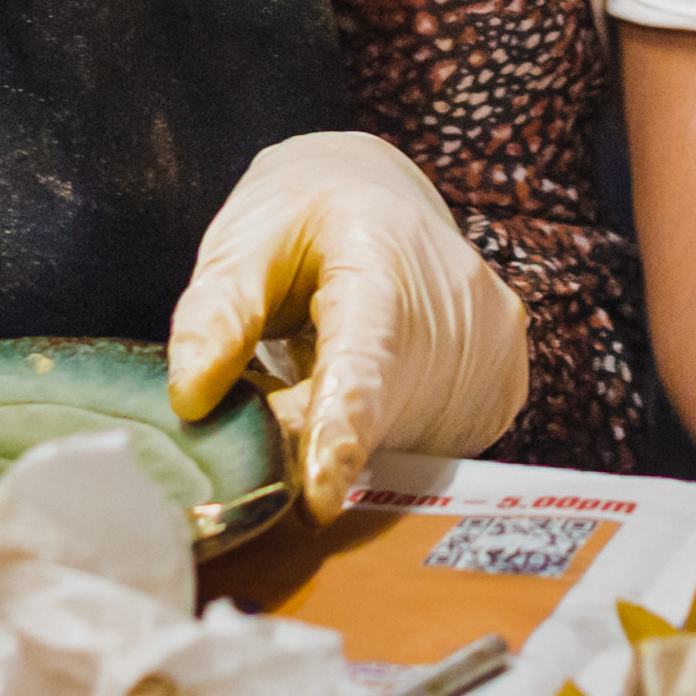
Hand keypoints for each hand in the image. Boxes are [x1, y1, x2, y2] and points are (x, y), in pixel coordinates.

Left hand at [168, 129, 527, 516]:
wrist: (387, 195)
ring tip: (330, 362)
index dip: (340, 433)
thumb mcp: (244, 242)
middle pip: (376, 416)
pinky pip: (428, 445)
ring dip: (352, 433)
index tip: (318, 499)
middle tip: (275, 391)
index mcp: (385, 254)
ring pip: (401, 442)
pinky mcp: (504, 390)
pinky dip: (388, 434)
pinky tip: (375, 383)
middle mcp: (459, 304)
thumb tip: (191, 399)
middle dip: (312, 433)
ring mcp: (493, 351)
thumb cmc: (305, 218)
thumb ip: (217, 315)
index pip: (364, 358)